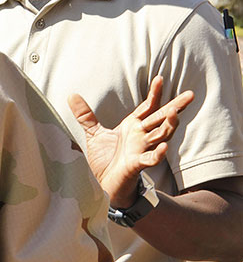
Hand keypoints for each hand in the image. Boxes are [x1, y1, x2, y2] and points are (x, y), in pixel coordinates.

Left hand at [68, 76, 193, 207]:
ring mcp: (140, 150)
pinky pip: (150, 159)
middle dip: (175, 107)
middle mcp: (140, 137)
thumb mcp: (93, 133)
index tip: (159, 78)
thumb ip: (85, 115)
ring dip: (169, 126)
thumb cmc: (105, 160)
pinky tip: (164, 148)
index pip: (147, 107)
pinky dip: (158, 154)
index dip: (154, 94)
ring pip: (160, 136)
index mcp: (132, 127)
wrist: (103, 184)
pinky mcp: (136, 165)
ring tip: (174, 113)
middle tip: (190, 95)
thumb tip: (71, 95)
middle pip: (162, 119)